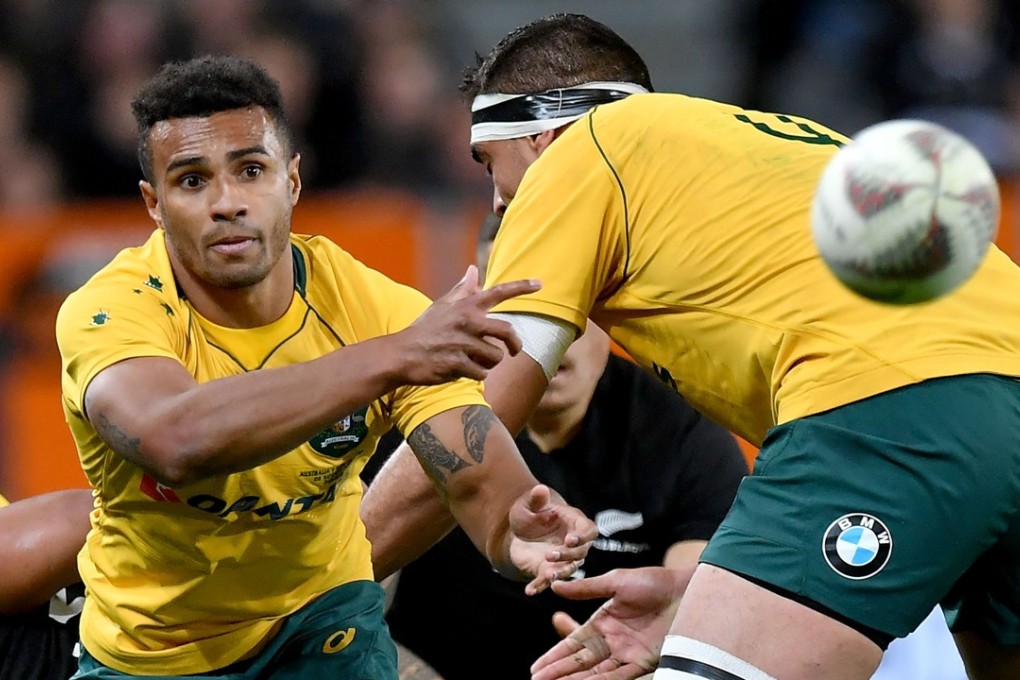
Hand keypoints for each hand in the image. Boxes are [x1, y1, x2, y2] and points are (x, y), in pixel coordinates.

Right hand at [394, 265, 540, 383]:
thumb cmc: (424, 330)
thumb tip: (473, 270)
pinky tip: (463, 371)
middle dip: (515, 344)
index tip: (540, 283)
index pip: (497, 292)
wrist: (400, 354)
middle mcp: (466, 321)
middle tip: (514, 351)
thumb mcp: (442, 306)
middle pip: (507, 332)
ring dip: (490, 363)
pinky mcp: (456, 363)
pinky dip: (476, 375)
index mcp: (465, 306)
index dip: (521, 286)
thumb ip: (461, 290)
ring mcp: (461, 343)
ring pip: (496, 356)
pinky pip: (481, 373)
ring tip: (476, 362)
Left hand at [506, 485, 596, 594]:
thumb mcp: (528, 504)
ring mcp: (563, 560)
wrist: (519, 530)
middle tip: (550, 555)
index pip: (588, 530)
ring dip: (559, 573)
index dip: (582, 536)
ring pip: (568, 569)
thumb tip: (540, 490)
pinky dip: (539, 586)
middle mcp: (574, 544)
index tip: (570, 540)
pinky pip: (546, 581)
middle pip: (580, 553)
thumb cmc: (530, 512)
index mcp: (574, 523)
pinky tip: (529, 590)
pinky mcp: (548, 571)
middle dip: (567, 555)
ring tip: (548, 576)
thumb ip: (535, 499)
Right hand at [530, 566, 691, 679]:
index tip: (536, 668)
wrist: (685, 589)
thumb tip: (555, 586)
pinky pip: (619, 676)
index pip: (573, 643)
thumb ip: (586, 589)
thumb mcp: (615, 581)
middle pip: (579, 661)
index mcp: (602, 621)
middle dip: (558, 672)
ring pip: (595, 673)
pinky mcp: (643, 661)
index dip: (554, 656)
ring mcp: (626, 653)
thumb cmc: (652, 582)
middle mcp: (611, 641)